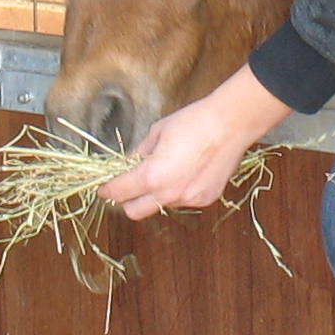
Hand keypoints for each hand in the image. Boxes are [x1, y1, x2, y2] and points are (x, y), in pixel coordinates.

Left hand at [98, 65, 292, 218]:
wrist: (230, 125)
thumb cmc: (193, 122)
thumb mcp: (156, 132)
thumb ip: (139, 154)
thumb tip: (129, 164)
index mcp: (152, 176)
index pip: (119, 192)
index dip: (107, 190)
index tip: (104, 188)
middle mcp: (169, 194)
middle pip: (134, 211)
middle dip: (126, 200)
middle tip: (127, 185)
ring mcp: (189, 200)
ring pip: (160, 205)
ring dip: (154, 195)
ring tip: (165, 171)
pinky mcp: (205, 199)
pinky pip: (182, 201)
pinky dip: (177, 192)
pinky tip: (187, 172)